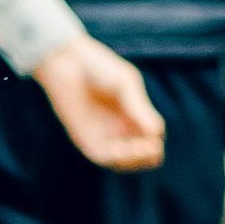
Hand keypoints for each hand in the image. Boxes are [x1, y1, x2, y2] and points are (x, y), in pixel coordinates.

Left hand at [38, 40, 164, 171]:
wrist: (67, 63)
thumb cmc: (99, 68)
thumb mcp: (125, 85)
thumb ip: (139, 109)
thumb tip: (158, 133)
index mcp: (133, 112)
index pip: (150, 136)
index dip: (155, 142)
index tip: (156, 140)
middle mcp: (119, 126)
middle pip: (138, 152)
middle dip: (146, 156)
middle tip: (152, 149)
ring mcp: (102, 134)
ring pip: (122, 160)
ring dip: (132, 160)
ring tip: (139, 150)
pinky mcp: (85, 139)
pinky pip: (102, 156)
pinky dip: (114, 158)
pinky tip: (121, 151)